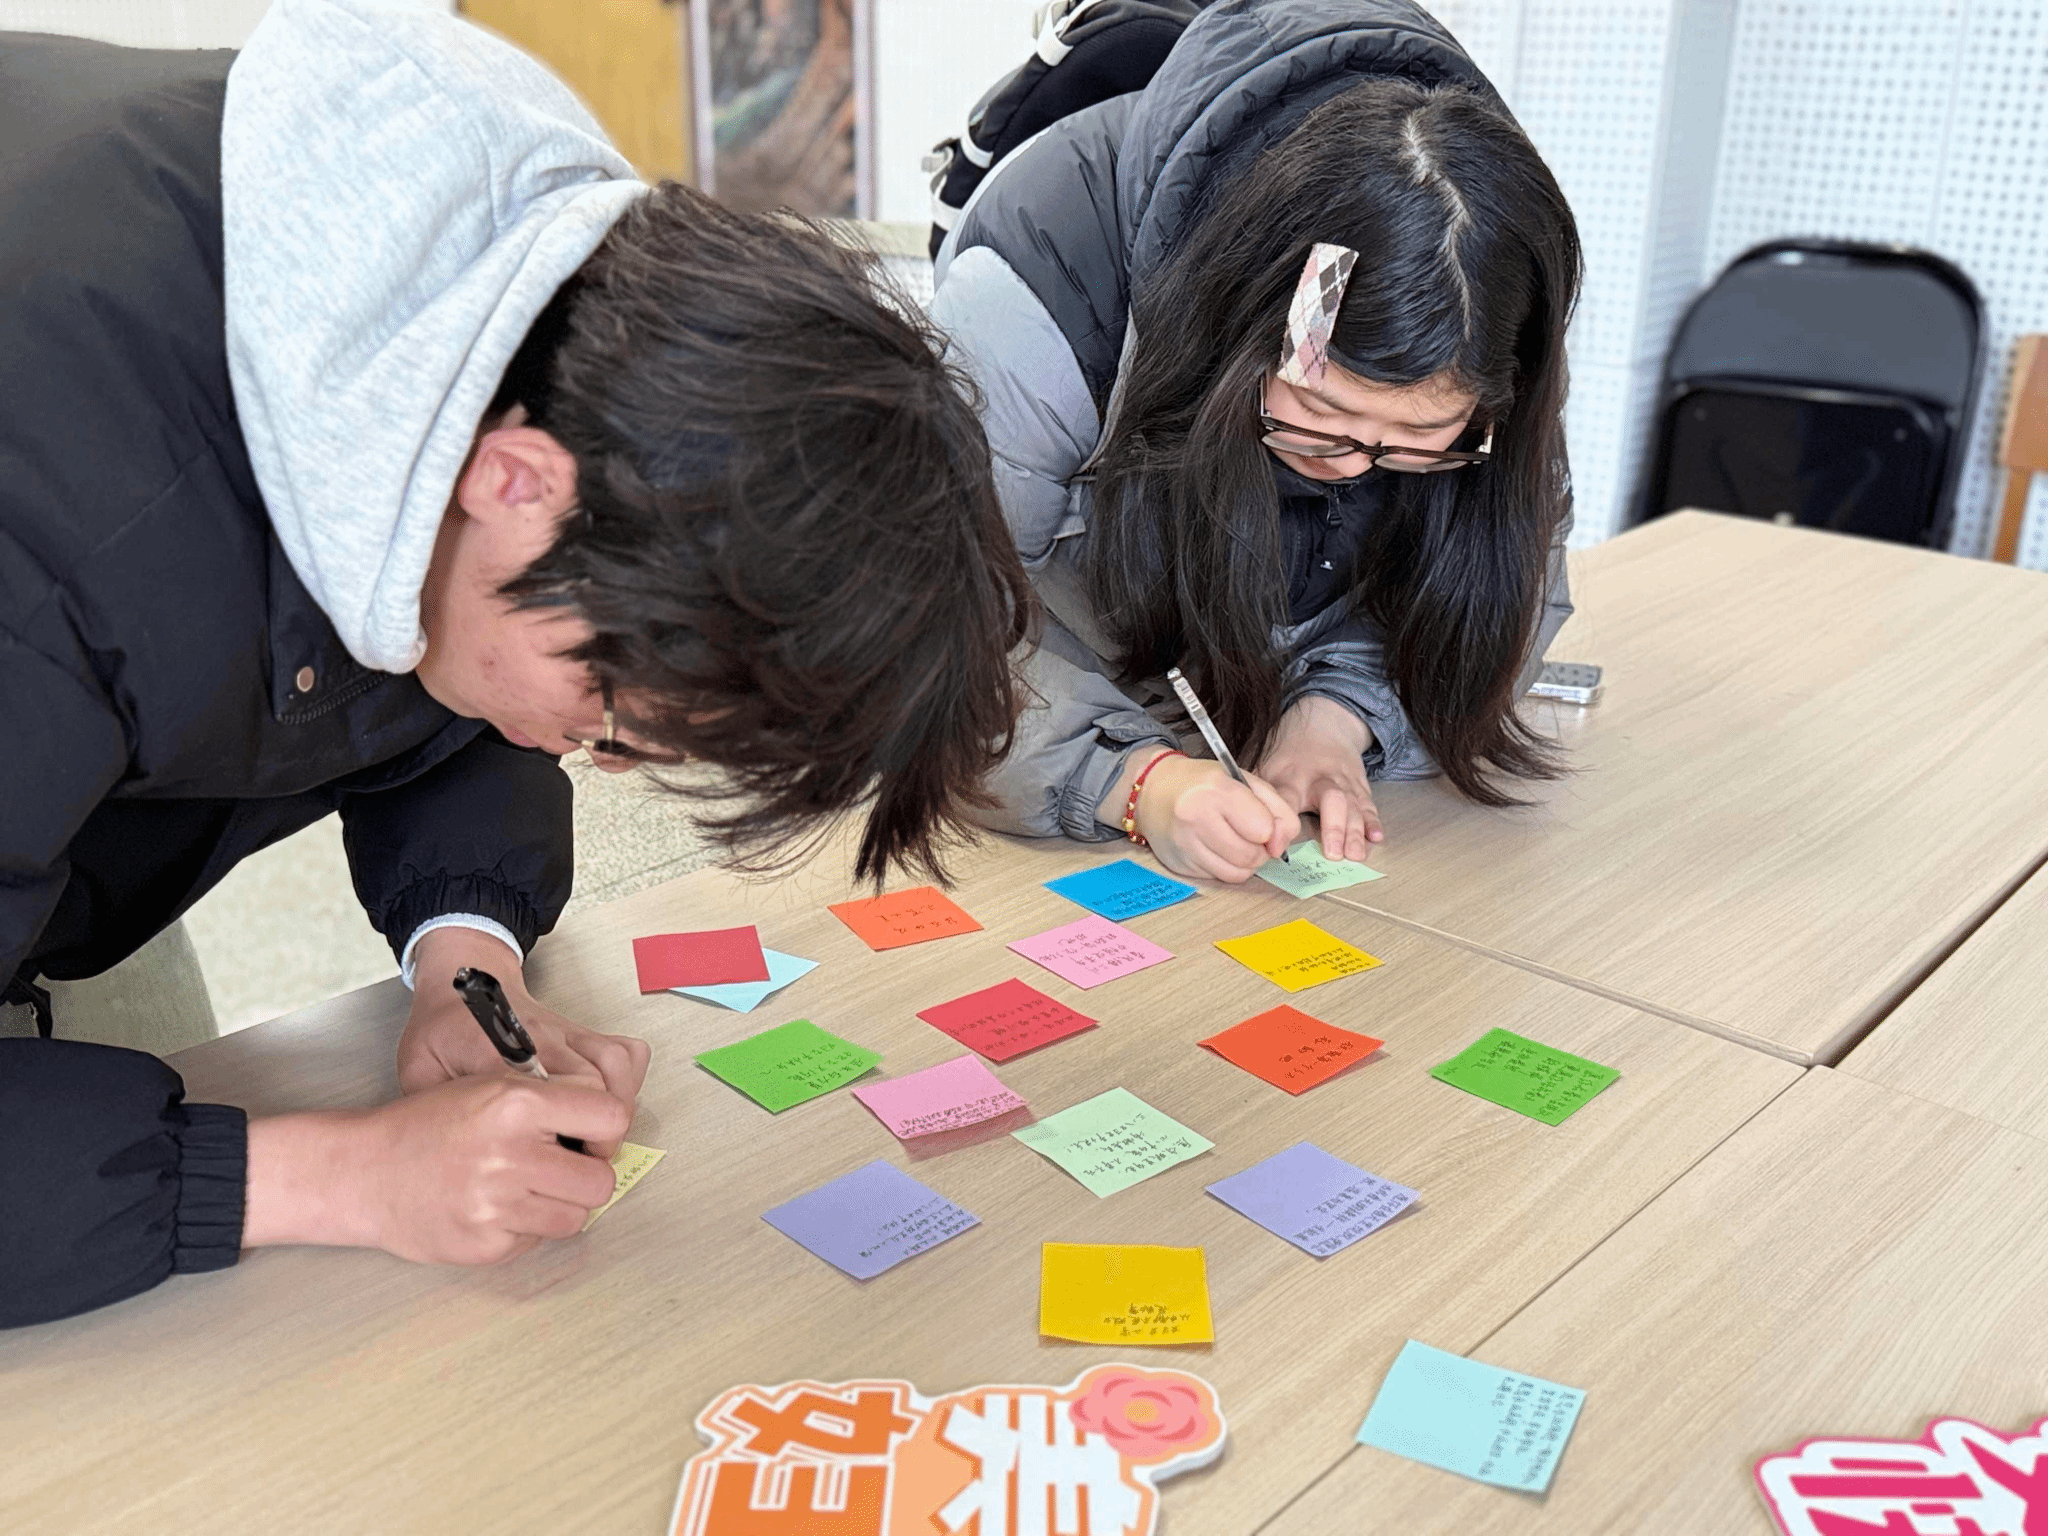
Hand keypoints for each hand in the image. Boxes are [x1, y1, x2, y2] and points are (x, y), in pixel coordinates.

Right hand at [243, 1075, 630, 1262]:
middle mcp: (510, 1154)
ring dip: (558, 1206)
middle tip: (559, 1169)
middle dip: (585, 1176)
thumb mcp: (489, 1086)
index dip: (606, 1130)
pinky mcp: (485, 1245)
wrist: (363, 1172)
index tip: (591, 1136)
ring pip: (577, 1217)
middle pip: (601, 1180)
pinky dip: (523, 1229)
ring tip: (523, 1189)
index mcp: (516, 1103)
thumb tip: (609, 1125)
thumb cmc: (427, 1125)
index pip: (612, 1116)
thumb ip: (550, 1100)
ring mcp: (497, 1205)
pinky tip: (492, 1209)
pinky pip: (537, 1241)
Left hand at [397, 926, 649, 1156]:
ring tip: (601, 1137)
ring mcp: (567, 1034)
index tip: (560, 1162)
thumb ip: (435, 1110)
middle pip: (596, 1086)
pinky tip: (613, 1101)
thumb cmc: (442, 1028)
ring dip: (618, 1107)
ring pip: (618, 1068)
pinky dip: (630, 1079)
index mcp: (498, 1052)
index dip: (564, 1135)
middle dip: (600, 1132)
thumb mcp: (420, 1071)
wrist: (464, 980)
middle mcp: (541, 1040)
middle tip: (583, 1160)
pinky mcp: (583, 1032)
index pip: (545, 1094)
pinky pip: (627, 1052)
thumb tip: (453, 1155)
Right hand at [1103, 753, 1298, 882]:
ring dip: (1245, 862)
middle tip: (1248, 835)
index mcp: (1218, 789)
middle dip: (1259, 850)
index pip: (1263, 829)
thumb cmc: (1205, 783)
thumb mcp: (1247, 782)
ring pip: (1237, 873)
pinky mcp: (1179, 864)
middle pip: (1251, 856)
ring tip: (1234, 842)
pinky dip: (1225, 867)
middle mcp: (1196, 817)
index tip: (1261, 822)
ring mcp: (1185, 843)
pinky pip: (1219, 878)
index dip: (1270, 829)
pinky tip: (1215, 849)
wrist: (1154, 789)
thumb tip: (1279, 849)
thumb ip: (1278, 810)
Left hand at [1255, 696, 1383, 861]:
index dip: (1281, 824)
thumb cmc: (1290, 754)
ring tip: (1354, 855)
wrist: (1324, 726)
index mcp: (1292, 775)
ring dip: (1355, 831)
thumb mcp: (1267, 766)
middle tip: (1333, 854)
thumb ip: (1255, 793)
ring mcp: (1343, 782)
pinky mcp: (1360, 787)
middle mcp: (1321, 778)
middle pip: (1331, 799)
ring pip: (1353, 805)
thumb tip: (1232, 821)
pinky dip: (1373, 821)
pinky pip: (1369, 804)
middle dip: (1333, 827)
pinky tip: (1375, 837)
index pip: (1287, 798)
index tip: (1276, 848)